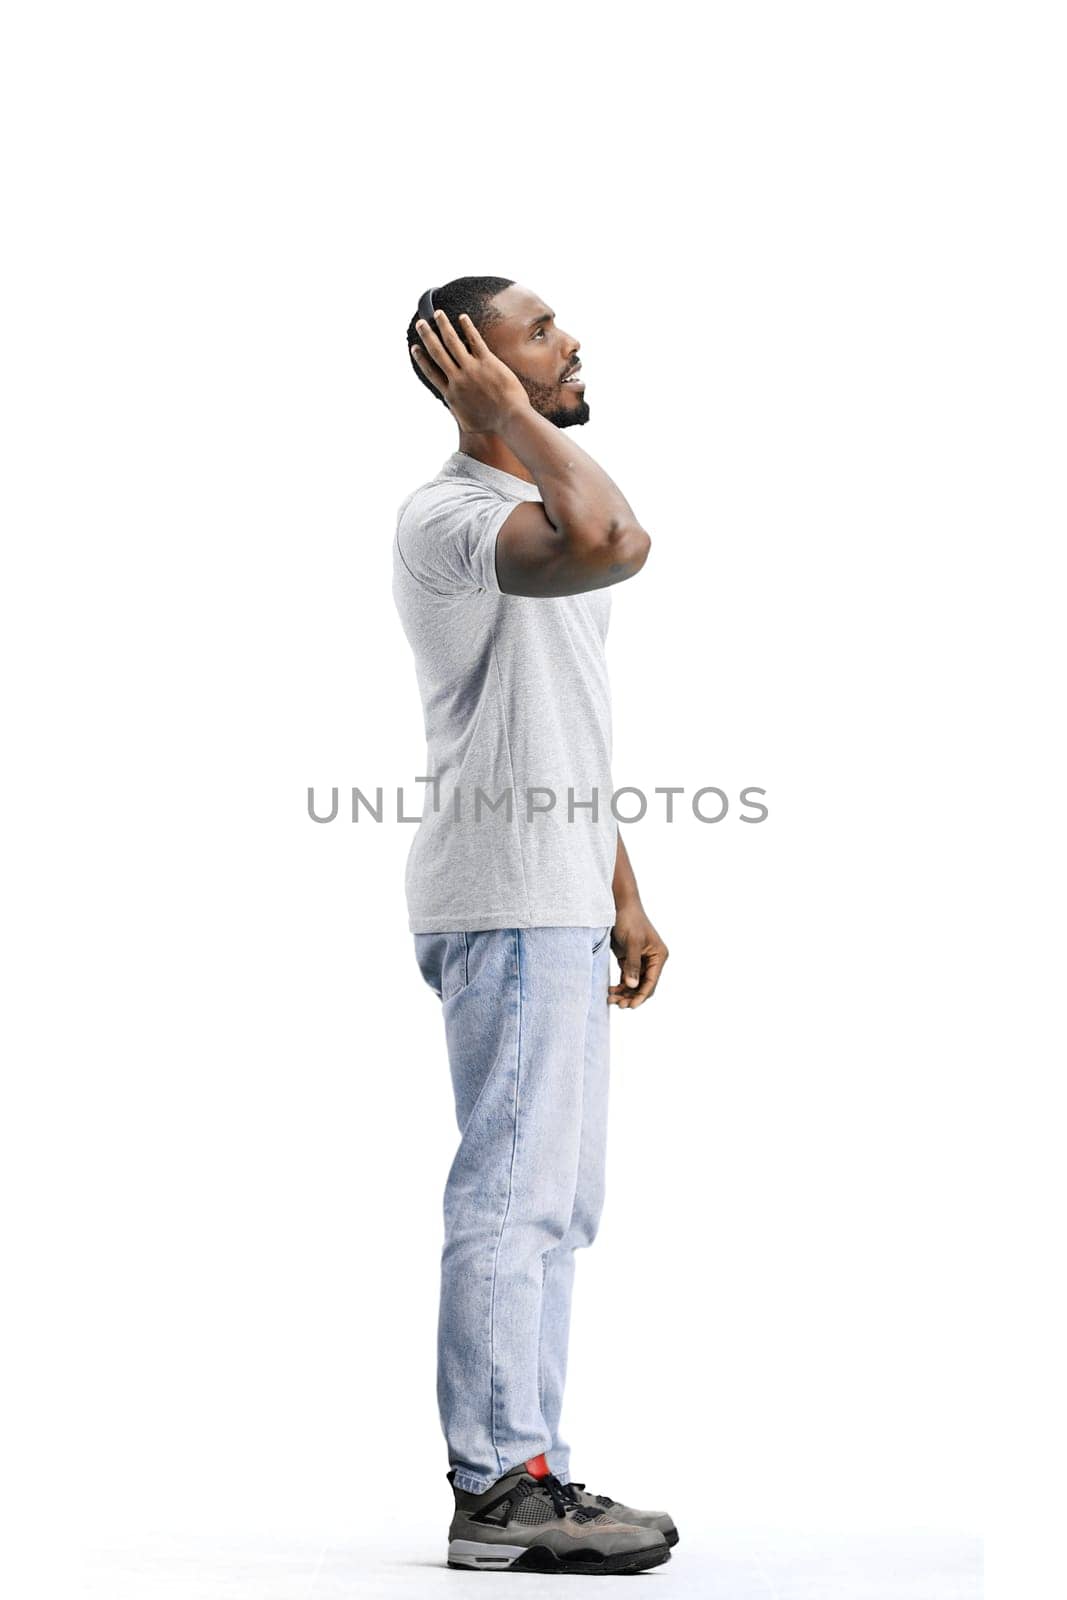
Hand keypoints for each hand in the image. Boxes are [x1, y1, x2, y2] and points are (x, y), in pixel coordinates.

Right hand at [411, 309, 529, 433]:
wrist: (510, 419)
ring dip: (443, 326)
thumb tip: (455, 409)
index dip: (421, 358)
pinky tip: (462, 317)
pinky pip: (474, 340)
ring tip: (438, 314)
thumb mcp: (467, 423)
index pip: (430, 372)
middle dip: (427, 336)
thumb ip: (458, 412)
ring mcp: (471, 369)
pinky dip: (467, 327)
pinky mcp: (487, 362)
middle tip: (420, 323)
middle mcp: (457, 379)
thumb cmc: (492, 424)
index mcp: (451, 394)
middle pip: (437, 352)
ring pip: (452, 342)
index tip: (415, 347)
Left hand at [607, 904, 668, 1008]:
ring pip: (634, 984)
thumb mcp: (631, 942)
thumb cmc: (629, 920)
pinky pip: (626, 978)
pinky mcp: (629, 959)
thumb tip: (632, 985)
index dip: (641, 995)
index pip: (651, 981)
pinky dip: (620, 985)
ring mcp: (641, 961)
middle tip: (616, 1003)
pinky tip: (610, 991)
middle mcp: (652, 960)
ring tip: (610, 999)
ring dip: (624, 993)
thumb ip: (632, 964)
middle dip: (631, 996)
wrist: (619, 905)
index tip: (630, 1006)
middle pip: (643, 985)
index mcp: (659, 956)